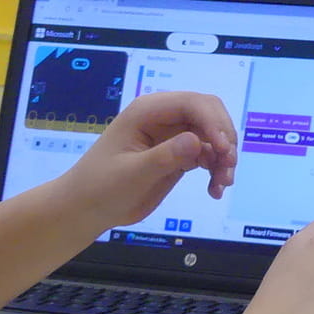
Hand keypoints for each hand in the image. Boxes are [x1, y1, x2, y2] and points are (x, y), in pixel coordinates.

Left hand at [60, 91, 237, 229]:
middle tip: (227, 167)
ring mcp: (172, 136)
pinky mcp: (178, 156)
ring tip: (221, 184)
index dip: (213, 122)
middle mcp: (163, 118)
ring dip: (223, 158)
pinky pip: (207, 155)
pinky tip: (214, 190)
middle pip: (208, 114)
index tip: (223, 151)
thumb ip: (165, 156)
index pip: (192, 104)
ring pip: (212, 136)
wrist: (86, 209)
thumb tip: (196, 140)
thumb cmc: (101, 187)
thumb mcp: (132, 173)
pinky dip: (216, 170)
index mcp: (147, 111)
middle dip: (223, 138)